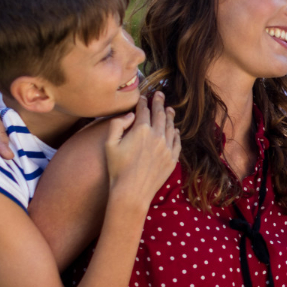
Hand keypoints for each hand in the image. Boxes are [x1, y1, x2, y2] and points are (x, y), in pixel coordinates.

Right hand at [104, 92, 180, 209]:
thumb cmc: (117, 169)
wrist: (132, 192)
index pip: (143, 111)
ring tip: (169, 109)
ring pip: (170, 127)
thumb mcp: (109, 144)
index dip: (143, 103)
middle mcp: (157, 136)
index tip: (143, 98)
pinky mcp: (172, 159)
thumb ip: (117, 125)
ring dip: (169, 116)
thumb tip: (130, 115)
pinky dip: (176, 133)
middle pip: (159, 115)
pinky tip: (175, 130)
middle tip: (159, 94)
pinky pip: (177, 142)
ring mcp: (167, 147)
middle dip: (159, 103)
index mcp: (141, 130)